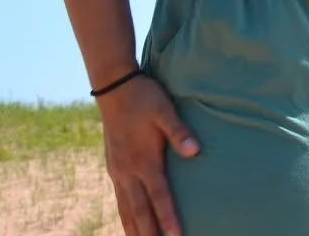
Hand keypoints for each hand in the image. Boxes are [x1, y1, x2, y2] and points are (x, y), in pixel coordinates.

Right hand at [97, 73, 200, 235]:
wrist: (114, 88)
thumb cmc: (144, 98)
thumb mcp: (165, 110)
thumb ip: (180, 132)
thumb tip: (196, 152)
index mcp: (143, 161)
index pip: (159, 197)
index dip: (169, 219)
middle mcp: (128, 171)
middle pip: (140, 211)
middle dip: (150, 233)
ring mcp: (118, 171)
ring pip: (126, 209)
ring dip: (135, 229)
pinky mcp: (113, 167)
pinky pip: (119, 199)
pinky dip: (125, 215)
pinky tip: (130, 223)